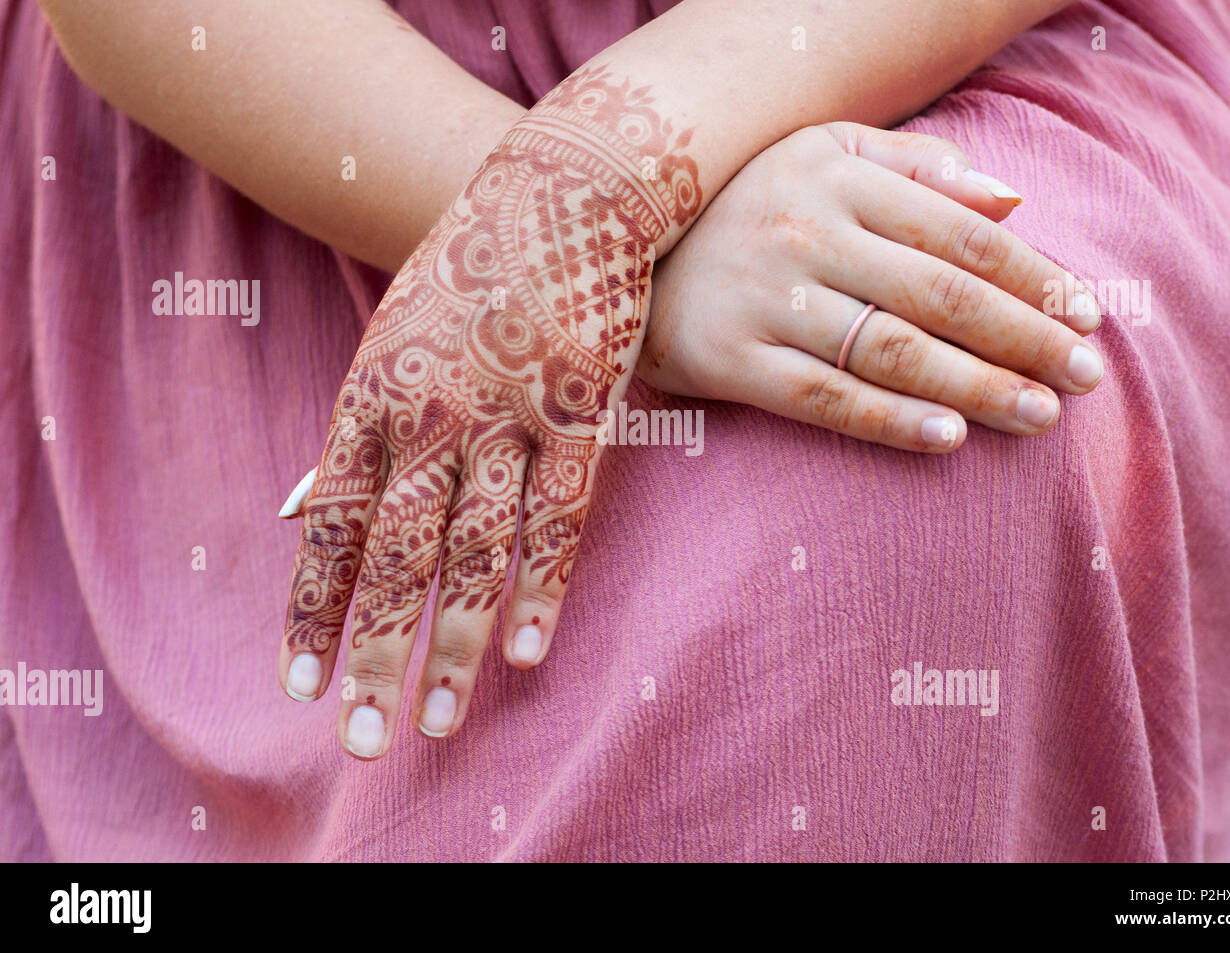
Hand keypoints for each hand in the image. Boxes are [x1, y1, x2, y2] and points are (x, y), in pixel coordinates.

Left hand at [277, 65, 699, 757]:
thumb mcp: (384, 343)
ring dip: (455, 646)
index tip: (300, 685)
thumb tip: (294, 506)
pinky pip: (560, 516)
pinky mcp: (580, 413)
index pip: (333, 527)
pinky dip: (543, 587)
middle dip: (377, 655)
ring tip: (442, 723)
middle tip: (366, 741)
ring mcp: (509, 416)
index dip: (314, 609)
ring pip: (476, 551)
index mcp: (373, 401)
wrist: (560, 193)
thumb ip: (348, 434)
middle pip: (398, 557)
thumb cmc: (466, 274)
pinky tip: (526, 653)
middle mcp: (433, 416)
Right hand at [638, 122, 1103, 450]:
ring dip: (976, 387)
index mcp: (836, 176)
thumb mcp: (822, 155)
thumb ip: (917, 168)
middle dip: (1024, 338)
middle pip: (939, 293)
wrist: (611, 248)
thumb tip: (1015, 196)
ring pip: (891, 349)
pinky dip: (890, 421)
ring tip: (1039, 416)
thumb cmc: (745, 205)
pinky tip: (949, 440)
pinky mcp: (729, 359)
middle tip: (1087, 377)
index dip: (1033, 275)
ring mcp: (764, 299)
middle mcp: (804, 233)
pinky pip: (823, 397)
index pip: (959, 230)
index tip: (1089, 314)